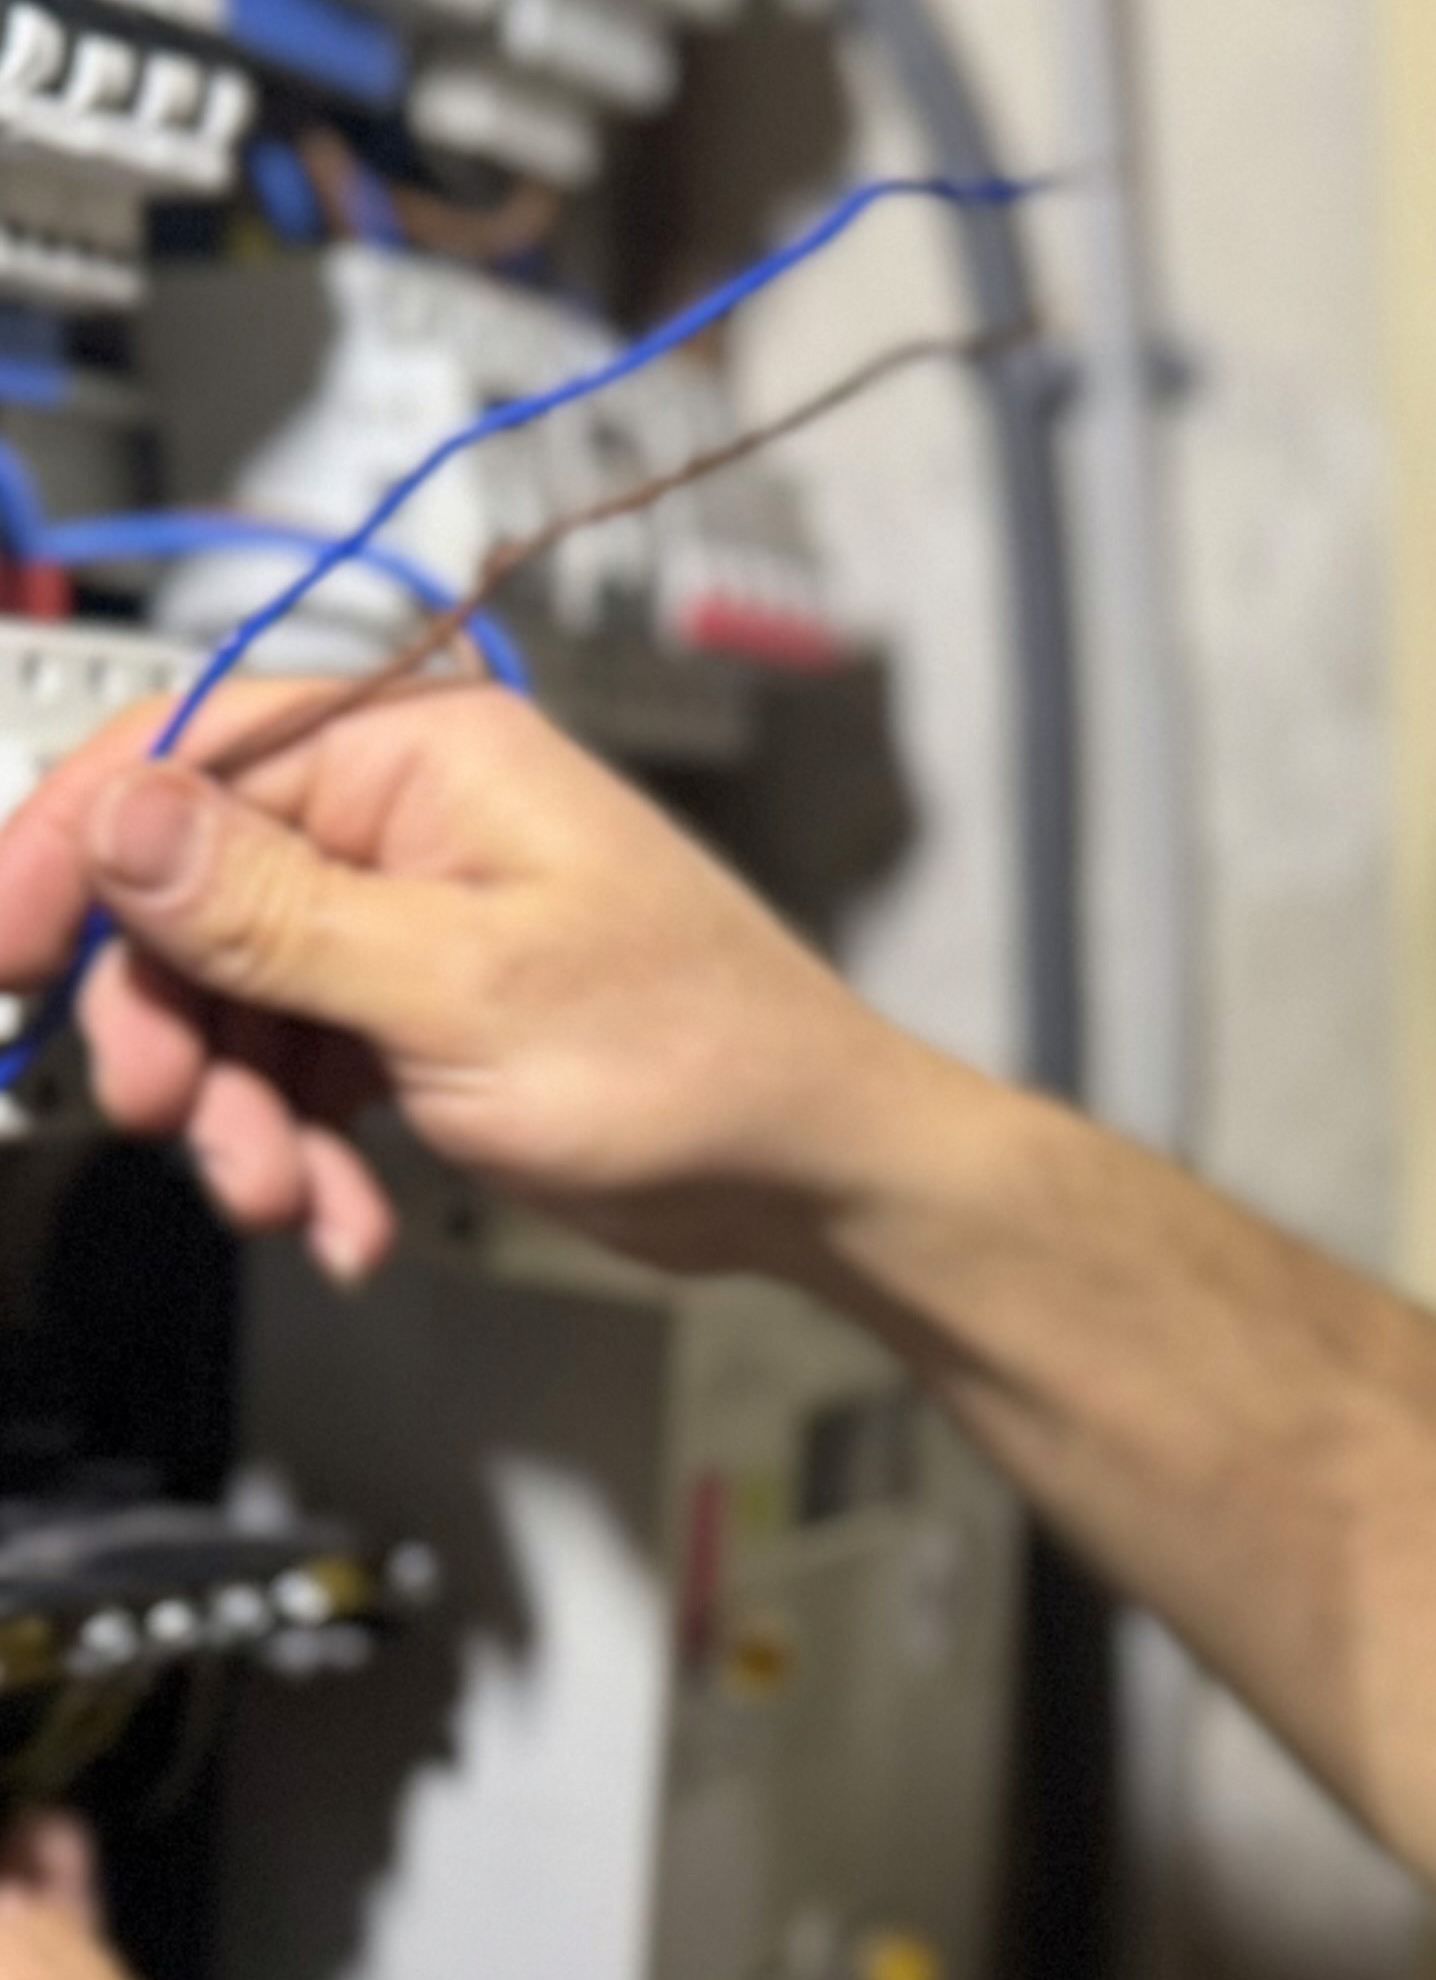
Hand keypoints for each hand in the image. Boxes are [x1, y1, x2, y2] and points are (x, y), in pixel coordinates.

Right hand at [0, 680, 966, 1279]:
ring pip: (232, 1005)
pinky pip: (300, 1072)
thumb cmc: (694, 1060)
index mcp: (417, 757)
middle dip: (169, 1026)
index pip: (177, 755)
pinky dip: (304, 1153)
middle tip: (177, 1122)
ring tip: (287, 1198)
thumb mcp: (457, 990)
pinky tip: (347, 1224)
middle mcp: (404, 821)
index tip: (4, 958)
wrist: (810, 1175)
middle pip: (184, 898)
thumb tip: (116, 818)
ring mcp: (410, 925)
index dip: (66, 852)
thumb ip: (270, 910)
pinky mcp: (420, 1019)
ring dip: (239, 1117)